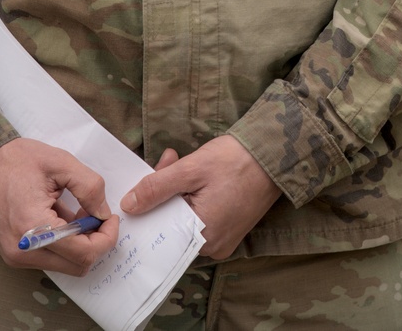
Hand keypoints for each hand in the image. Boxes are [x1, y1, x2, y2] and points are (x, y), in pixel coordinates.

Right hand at [0, 137, 120, 274]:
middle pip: (77, 266)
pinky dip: (63, 243)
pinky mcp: (13, 254)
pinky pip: (48, 258)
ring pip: (64, 264)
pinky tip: (61, 216)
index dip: (106, 237)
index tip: (110, 217)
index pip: (83, 253)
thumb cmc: (13, 159)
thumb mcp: (58, 162)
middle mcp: (23, 251)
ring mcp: (16, 256)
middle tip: (98, 215)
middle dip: (95, 242)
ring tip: (76, 212)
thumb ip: (88, 186)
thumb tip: (103, 213)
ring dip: (79, 243)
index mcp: (34, 227)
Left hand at [120, 135, 279, 259]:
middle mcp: (212, 247)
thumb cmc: (235, 160)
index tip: (142, 182)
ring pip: (185, 218)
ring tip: (179, 161)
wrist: (273, 155)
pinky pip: (201, 218)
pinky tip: (193, 175)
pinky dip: (193, 198)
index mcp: (202, 236)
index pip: (160, 229)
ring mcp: (223, 240)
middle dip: (163, 191)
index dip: (148, 204)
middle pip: (172, 222)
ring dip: (177, 191)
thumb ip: (157, 188)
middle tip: (168, 160)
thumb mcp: (191, 169)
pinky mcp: (229, 230)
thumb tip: (128, 206)